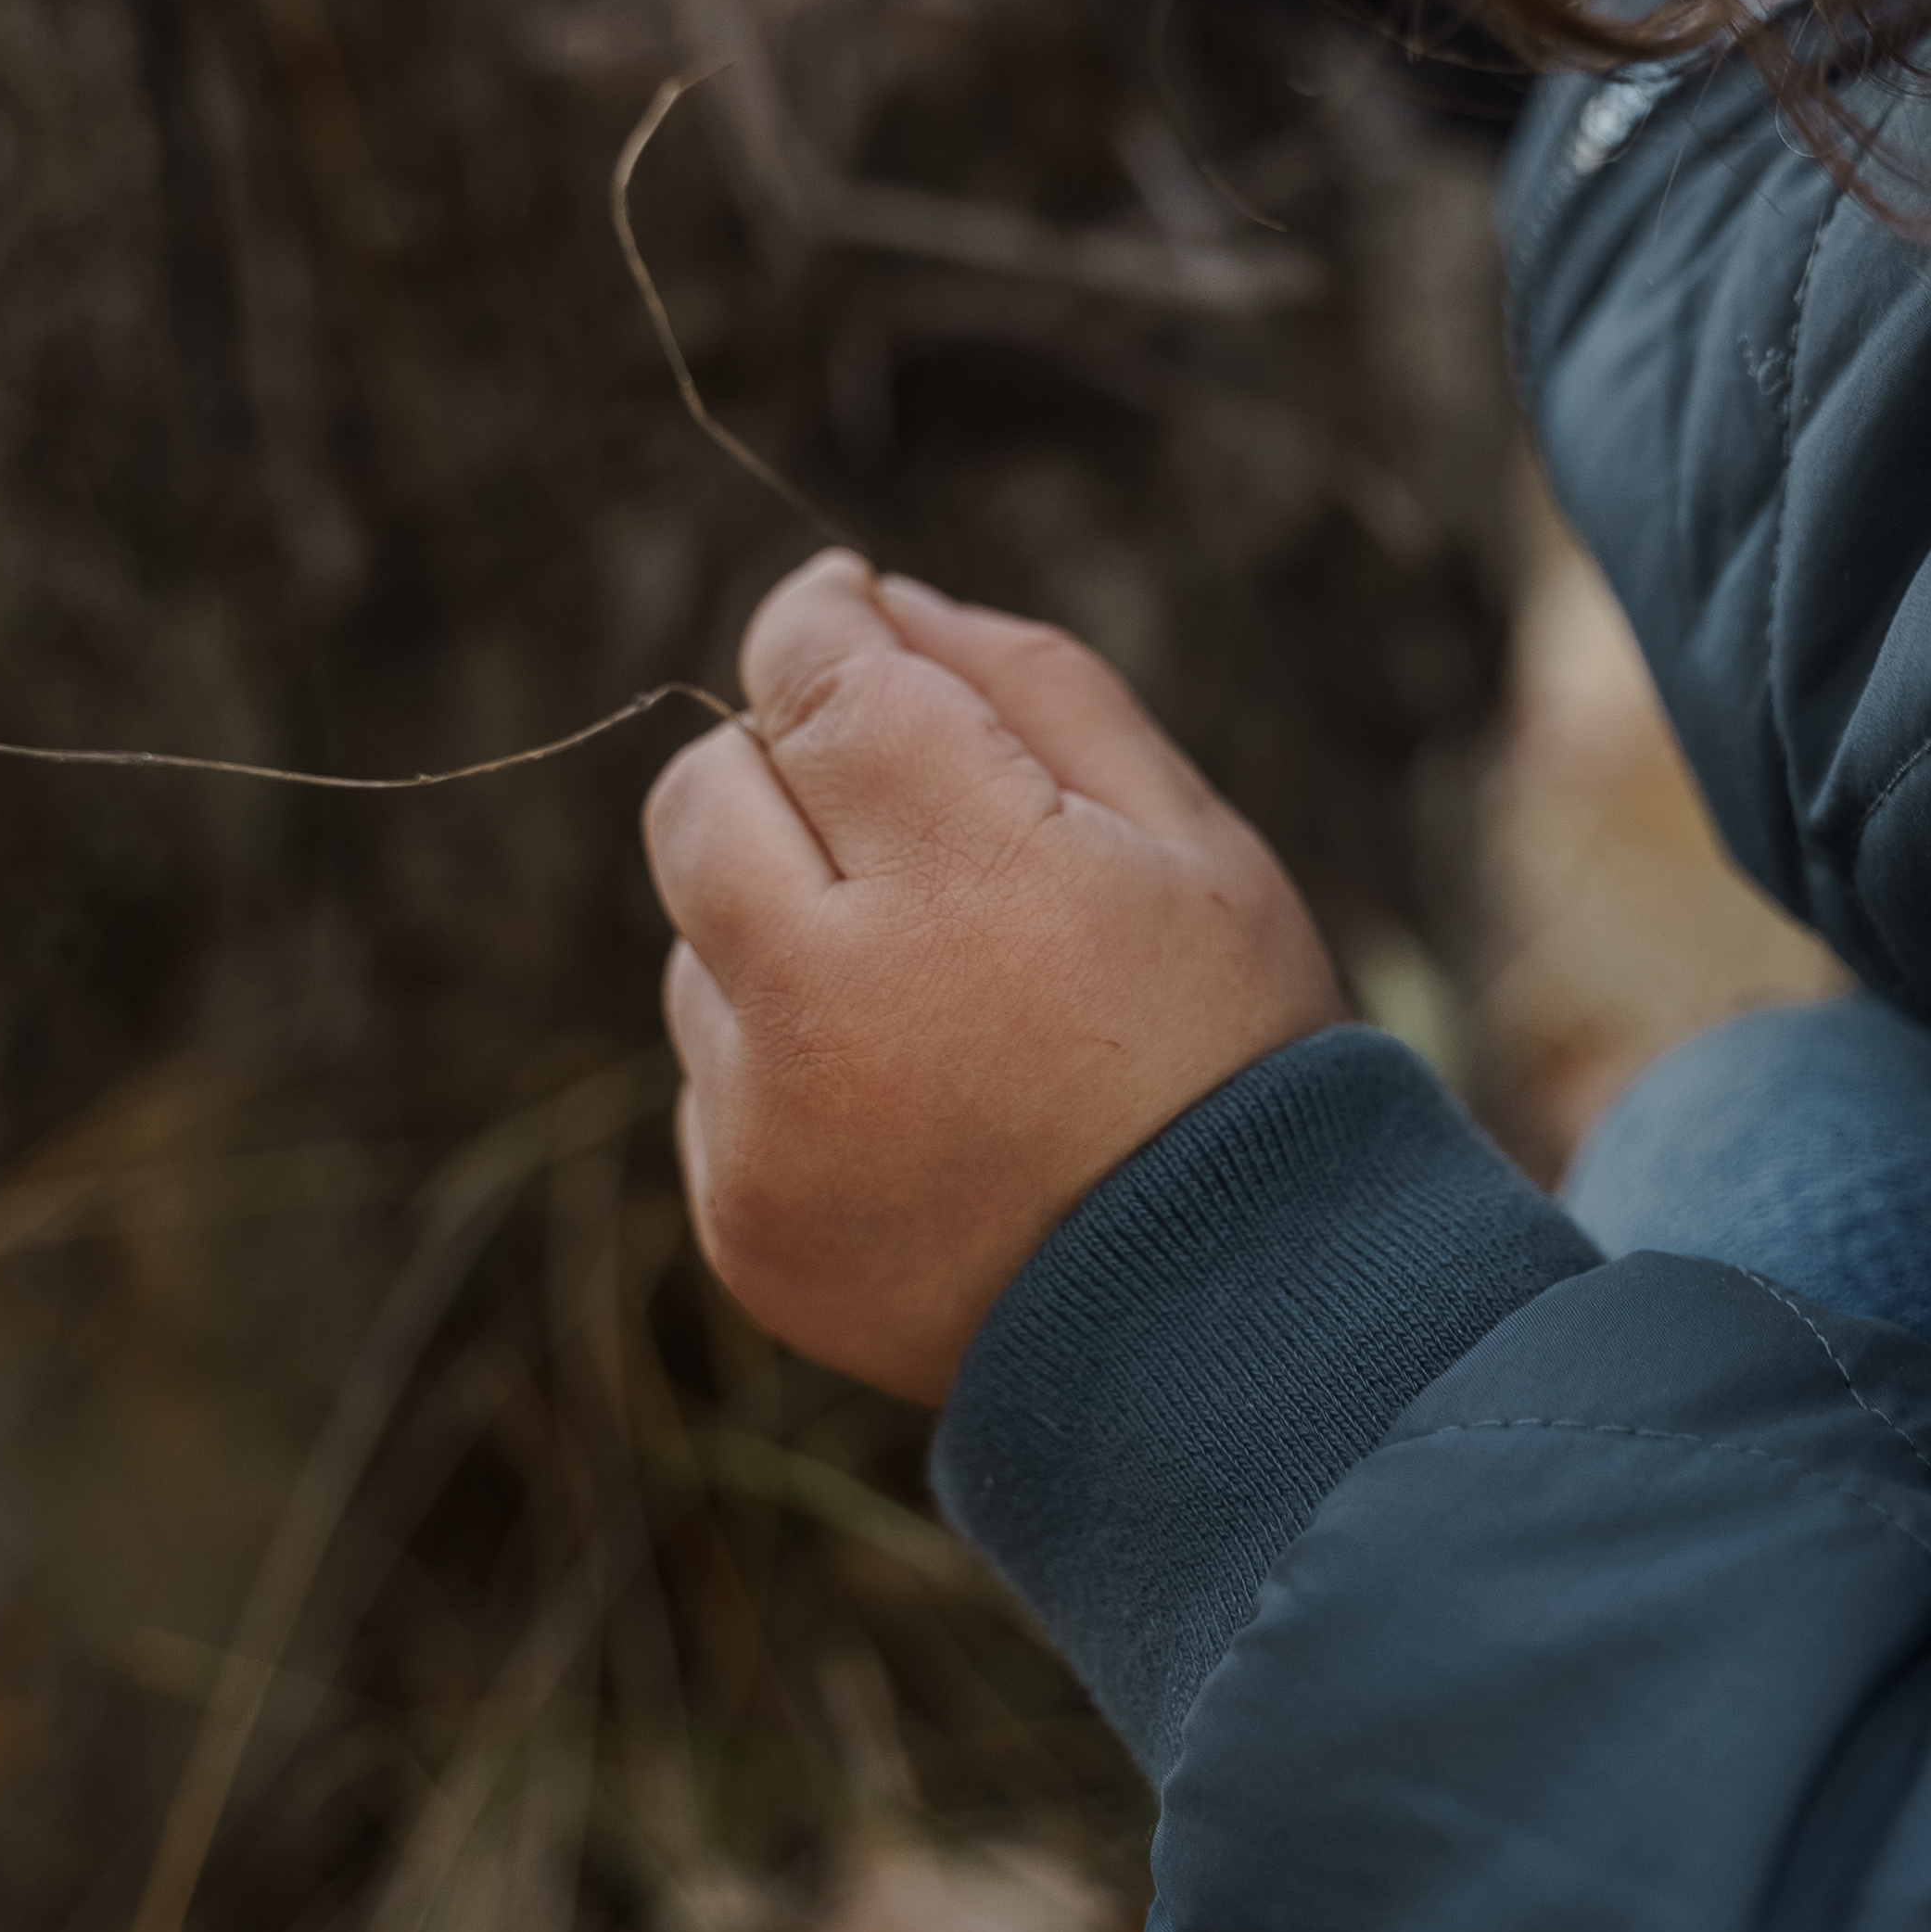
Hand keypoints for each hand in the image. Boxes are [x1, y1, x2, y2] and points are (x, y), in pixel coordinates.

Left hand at [645, 552, 1345, 1403]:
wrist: (1231, 1332)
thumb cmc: (1229, 1055)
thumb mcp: (1194, 839)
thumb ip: (1032, 687)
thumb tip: (880, 599)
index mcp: (970, 880)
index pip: (817, 683)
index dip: (820, 619)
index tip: (842, 603)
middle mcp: (835, 1002)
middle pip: (702, 795)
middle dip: (779, 761)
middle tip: (890, 799)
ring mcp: (770, 1127)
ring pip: (699, 939)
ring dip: (786, 923)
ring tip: (946, 995)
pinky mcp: (742, 1222)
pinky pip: (714, 1074)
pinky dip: (785, 1055)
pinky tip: (921, 1100)